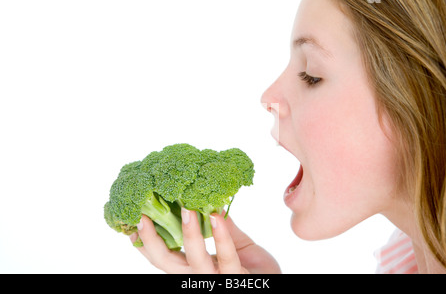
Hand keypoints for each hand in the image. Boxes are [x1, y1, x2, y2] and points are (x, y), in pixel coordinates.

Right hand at [130, 209, 280, 273]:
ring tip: (186, 208)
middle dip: (152, 242)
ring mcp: (215, 280)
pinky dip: (221, 236)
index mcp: (193, 267)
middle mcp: (198, 276)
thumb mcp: (234, 244)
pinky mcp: (236, 280)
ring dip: (188, 233)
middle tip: (143, 216)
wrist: (275, 284)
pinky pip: (227, 258)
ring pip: (193, 261)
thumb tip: (209, 201)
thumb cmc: (253, 267)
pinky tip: (217, 216)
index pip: (162, 257)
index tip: (130, 224)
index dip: (144, 244)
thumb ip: (221, 228)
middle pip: (166, 264)